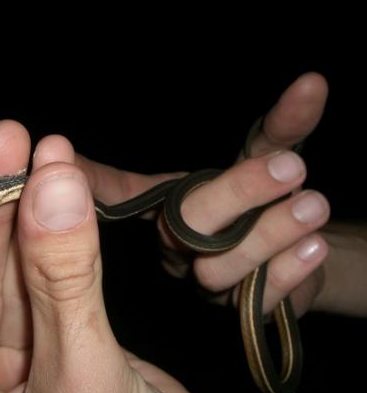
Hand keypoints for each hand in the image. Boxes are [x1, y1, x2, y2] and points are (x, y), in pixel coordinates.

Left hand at [0, 121, 201, 392]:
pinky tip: (64, 190)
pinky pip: (60, 279)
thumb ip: (64, 288)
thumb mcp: (80, 380)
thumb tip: (52, 190)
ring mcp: (23, 363)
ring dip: (33, 210)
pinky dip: (68, 236)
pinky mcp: (70, 344)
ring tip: (47, 153)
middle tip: (9, 141)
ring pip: (18, 273)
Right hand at [77, 72, 333, 316]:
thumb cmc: (272, 199)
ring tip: (312, 207)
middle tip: (290, 167)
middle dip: (237, 192)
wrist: (304, 251)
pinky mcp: (241, 311)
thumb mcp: (273, 157)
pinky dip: (288, 270)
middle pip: (186, 225)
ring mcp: (208, 282)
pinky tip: (312, 247)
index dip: (98, 178)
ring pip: (219, 268)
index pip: (123, 190)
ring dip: (270, 234)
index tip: (78, 159)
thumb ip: (285, 126)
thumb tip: (314, 81)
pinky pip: (258, 298)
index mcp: (170, 207)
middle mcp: (180, 246)